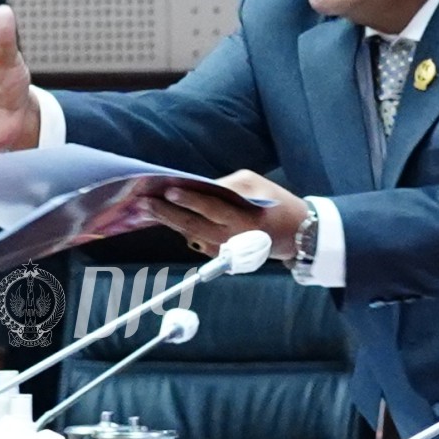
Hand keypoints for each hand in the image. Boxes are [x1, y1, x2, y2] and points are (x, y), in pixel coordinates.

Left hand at [157, 170, 300, 257]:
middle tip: (144, 202)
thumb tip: (197, 186)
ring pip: (190, 234)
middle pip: (193, 224)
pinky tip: (162, 217)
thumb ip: (228, 184)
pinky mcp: (220, 255)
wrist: (294, 233)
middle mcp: (231, 237)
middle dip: (166, 212)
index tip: (169, 190)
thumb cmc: (275, 202)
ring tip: (145, 209)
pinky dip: (179, 228)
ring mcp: (224, 249)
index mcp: (243, 217)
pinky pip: (195, 239)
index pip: (211, 207)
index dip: (189, 199)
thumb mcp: (256, 183)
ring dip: (167, 221)